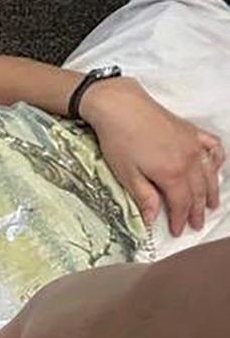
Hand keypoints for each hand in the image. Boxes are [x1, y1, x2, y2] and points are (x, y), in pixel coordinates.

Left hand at [82, 76, 223, 236]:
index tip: (177, 231)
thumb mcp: (127, 175)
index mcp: (171, 173)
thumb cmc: (119, 140)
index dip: (179, 219)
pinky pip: (212, 147)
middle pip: (197, 191)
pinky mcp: (191, 131)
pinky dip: (217, 160)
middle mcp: (188, 159)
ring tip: (212, 205)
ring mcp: (193, 144)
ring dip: (211, 191)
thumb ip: (144, 197)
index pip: (180, 203)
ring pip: (209, 172)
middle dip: (197, 210)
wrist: (121, 106)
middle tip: (196, 225)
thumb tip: (152, 219)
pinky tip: (216, 168)